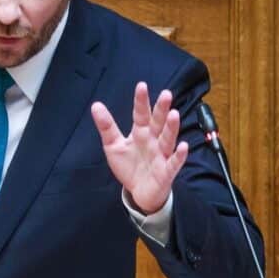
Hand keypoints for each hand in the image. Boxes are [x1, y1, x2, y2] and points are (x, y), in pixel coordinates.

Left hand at [91, 83, 188, 214]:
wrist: (138, 192)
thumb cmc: (129, 165)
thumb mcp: (113, 145)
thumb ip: (106, 126)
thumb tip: (96, 105)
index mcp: (140, 132)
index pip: (141, 114)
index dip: (141, 101)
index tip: (141, 86)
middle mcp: (153, 141)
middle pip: (158, 123)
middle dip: (161, 109)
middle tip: (166, 94)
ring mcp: (161, 155)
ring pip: (168, 139)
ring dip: (172, 128)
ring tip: (174, 114)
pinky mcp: (166, 172)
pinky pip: (174, 163)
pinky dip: (179, 155)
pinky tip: (183, 146)